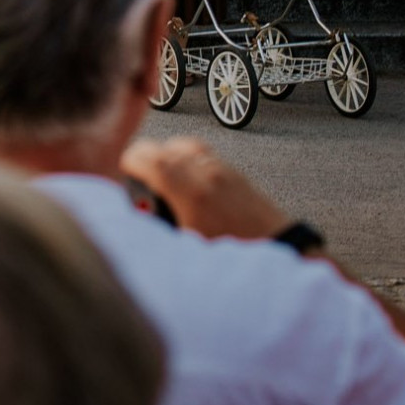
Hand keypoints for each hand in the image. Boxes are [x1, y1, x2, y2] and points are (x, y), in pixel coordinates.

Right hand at [120, 137, 290, 240]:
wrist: (283, 255)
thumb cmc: (237, 258)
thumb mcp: (189, 251)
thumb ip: (159, 234)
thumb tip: (136, 224)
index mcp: (191, 194)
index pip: (150, 160)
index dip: (130, 161)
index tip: (120, 167)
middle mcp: (207, 176)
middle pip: (165, 149)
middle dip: (144, 156)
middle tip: (133, 170)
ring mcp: (224, 172)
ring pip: (186, 146)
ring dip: (167, 154)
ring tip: (157, 170)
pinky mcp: (238, 176)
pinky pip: (205, 154)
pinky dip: (188, 158)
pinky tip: (184, 176)